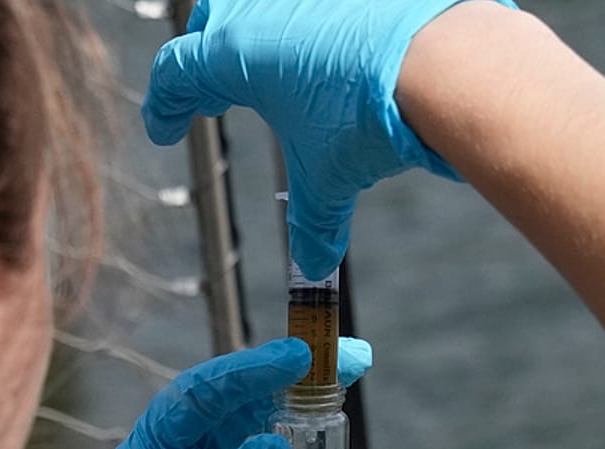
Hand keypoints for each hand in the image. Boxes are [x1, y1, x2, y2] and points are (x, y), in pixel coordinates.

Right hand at [142, 0, 519, 279]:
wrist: (441, 57)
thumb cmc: (370, 114)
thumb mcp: (331, 175)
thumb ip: (314, 222)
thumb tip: (314, 267)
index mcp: (235, 54)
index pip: (177, 74)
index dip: (165, 106)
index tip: (163, 130)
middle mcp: (260, 8)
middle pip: (211, 24)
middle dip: (206, 58)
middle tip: (212, 94)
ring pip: (259, 5)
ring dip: (258, 34)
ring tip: (270, 69)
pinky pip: (313, 6)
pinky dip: (311, 25)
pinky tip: (331, 51)